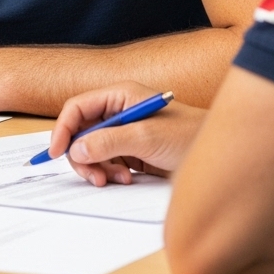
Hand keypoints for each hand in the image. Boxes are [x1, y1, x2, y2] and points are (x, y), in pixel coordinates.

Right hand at [48, 82, 205, 186]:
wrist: (216, 156)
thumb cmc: (187, 136)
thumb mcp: (146, 138)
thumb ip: (109, 142)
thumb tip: (76, 149)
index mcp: (120, 95)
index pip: (78, 107)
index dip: (63, 128)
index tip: (57, 152)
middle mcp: (118, 111)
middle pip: (81, 132)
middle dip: (84, 156)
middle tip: (96, 177)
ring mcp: (123, 132)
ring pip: (91, 151)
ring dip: (99, 168)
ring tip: (120, 178)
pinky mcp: (129, 150)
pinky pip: (106, 162)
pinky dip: (110, 173)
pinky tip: (128, 178)